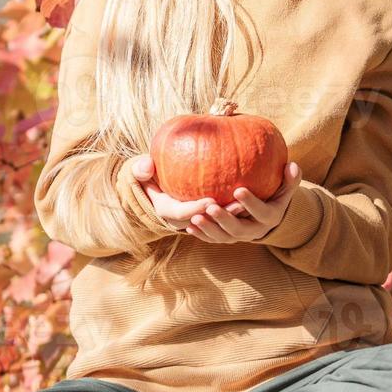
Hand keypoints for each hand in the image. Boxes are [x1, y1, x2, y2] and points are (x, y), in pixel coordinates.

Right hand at [130, 155, 247, 231]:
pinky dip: (235, 213)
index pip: (182, 214)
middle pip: (204, 222)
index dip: (197, 209)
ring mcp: (195, 220)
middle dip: (221, 217)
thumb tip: (146, 165)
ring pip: (216, 225)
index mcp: (166, 210)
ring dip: (233, 216)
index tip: (211, 200)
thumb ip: (141, 168)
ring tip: (249, 203)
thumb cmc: (148, 174)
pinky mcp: (206, 216)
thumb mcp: (140, 170)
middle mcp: (182, 221)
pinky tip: (251, 198)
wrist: (154, 183)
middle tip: (238, 204)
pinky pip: (222, 219)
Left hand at [187, 162, 301, 243]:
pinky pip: (213, 240)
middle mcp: (255, 231)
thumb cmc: (275, 195)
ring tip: (195, 217)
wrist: (267, 216)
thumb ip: (290, 179)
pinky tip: (189, 226)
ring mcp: (240, 237)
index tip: (238, 190)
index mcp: (270, 217)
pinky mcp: (227, 238)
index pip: (262, 213)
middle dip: (224, 220)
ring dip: (209, 229)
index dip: (251, 203)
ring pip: (223, 237)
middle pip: (239, 230)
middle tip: (211, 206)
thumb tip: (292, 165)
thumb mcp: (286, 188)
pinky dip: (202, 235)